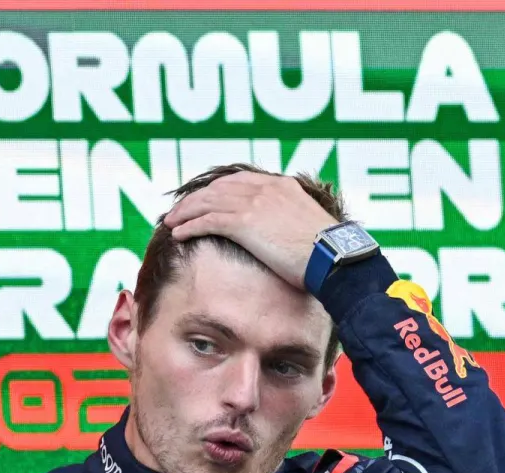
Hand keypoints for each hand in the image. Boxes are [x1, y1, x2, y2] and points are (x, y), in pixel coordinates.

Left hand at [162, 172, 338, 290]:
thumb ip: (291, 220)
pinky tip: (178, 234)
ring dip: (185, 213)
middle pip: (217, 189)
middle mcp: (264, 189)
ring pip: (207, 203)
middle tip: (179, 211)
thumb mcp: (309, 226)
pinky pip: (207, 220)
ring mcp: (253, 203)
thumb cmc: (328, 253)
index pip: (238, 181)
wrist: (333, 258)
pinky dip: (189, 226)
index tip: (204, 200)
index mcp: (281, 186)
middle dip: (194, 200)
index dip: (216, 190)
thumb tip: (286, 235)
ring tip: (171, 223)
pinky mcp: (243, 223)